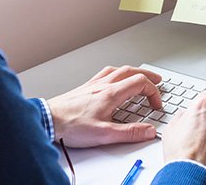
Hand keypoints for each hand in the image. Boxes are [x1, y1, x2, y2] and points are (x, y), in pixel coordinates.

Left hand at [47, 65, 162, 147]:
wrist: (48, 119)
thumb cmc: (71, 126)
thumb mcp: (104, 134)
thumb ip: (129, 133)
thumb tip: (148, 131)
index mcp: (111, 93)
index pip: (141, 83)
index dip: (153, 93)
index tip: (156, 105)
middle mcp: (104, 84)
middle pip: (132, 72)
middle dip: (148, 76)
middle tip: (158, 81)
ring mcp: (94, 83)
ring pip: (119, 69)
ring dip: (134, 71)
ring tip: (140, 76)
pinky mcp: (86, 86)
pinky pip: (106, 72)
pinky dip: (117, 72)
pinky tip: (115, 77)